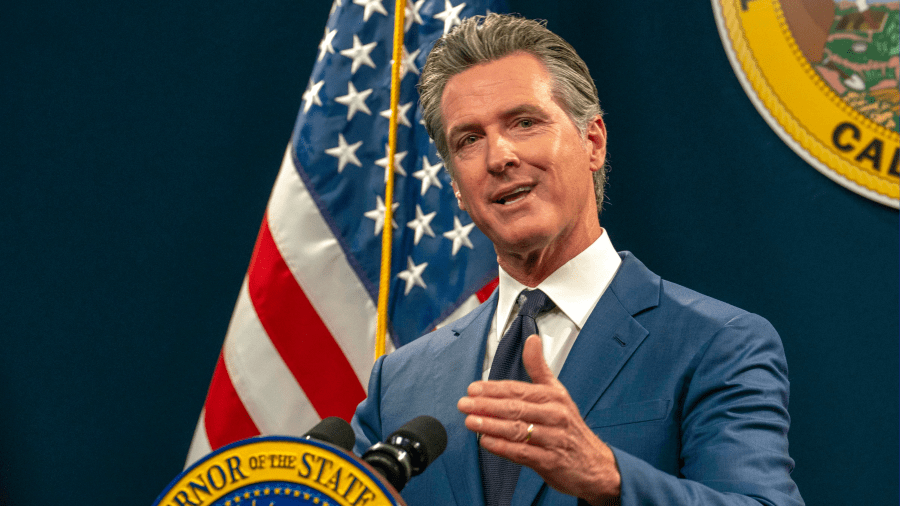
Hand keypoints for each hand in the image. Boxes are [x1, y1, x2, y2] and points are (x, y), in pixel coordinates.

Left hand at [457, 335, 620, 504]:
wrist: (594, 464)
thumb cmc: (569, 427)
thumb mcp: (557, 392)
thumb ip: (539, 367)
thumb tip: (532, 339)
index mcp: (553, 397)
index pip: (518, 390)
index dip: (493, 389)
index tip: (472, 388)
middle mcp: (554, 415)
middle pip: (515, 408)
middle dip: (487, 405)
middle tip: (464, 404)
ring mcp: (554, 439)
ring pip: (517, 430)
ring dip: (491, 425)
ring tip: (470, 421)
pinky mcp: (551, 461)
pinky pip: (523, 453)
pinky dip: (503, 447)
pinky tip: (486, 442)